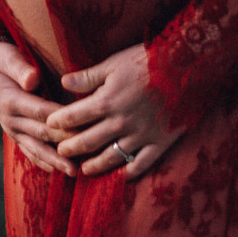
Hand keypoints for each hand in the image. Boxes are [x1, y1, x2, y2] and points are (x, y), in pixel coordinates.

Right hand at [0, 41, 74, 174]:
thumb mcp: (7, 57)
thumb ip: (21, 69)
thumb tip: (33, 80)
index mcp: (12, 100)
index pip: (42, 112)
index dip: (62, 121)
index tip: (83, 128)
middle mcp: (11, 119)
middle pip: (43, 133)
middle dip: (65, 143)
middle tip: (88, 152)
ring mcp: (12, 129)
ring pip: (36, 148)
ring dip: (55, 160)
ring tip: (73, 171)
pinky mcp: (15, 133)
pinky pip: (28, 151)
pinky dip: (42, 162)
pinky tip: (56, 171)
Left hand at [46, 44, 181, 179]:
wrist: (187, 67)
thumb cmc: (147, 60)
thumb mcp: (113, 63)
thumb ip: (88, 76)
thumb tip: (63, 82)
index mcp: (106, 102)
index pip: (74, 117)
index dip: (59, 122)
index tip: (50, 125)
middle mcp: (120, 123)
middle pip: (88, 141)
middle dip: (71, 148)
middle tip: (61, 152)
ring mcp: (140, 135)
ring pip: (111, 157)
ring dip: (95, 165)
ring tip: (85, 170)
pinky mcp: (159, 142)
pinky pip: (141, 164)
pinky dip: (129, 173)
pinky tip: (120, 176)